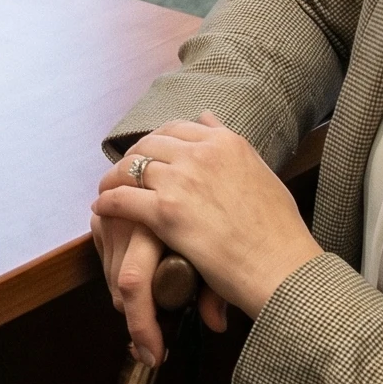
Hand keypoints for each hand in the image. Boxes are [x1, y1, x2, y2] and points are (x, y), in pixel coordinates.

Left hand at [92, 115, 320, 363]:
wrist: (281, 267)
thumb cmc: (278, 231)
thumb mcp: (260, 172)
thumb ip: (230, 144)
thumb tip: (207, 116)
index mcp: (226, 142)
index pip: (177, 128)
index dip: (157, 141)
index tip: (149, 155)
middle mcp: (201, 153)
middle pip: (150, 144)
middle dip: (133, 157)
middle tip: (124, 173)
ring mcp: (182, 181)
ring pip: (131, 167)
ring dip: (114, 178)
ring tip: (107, 188)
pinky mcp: (165, 212)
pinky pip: (122, 198)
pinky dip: (107, 202)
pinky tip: (101, 208)